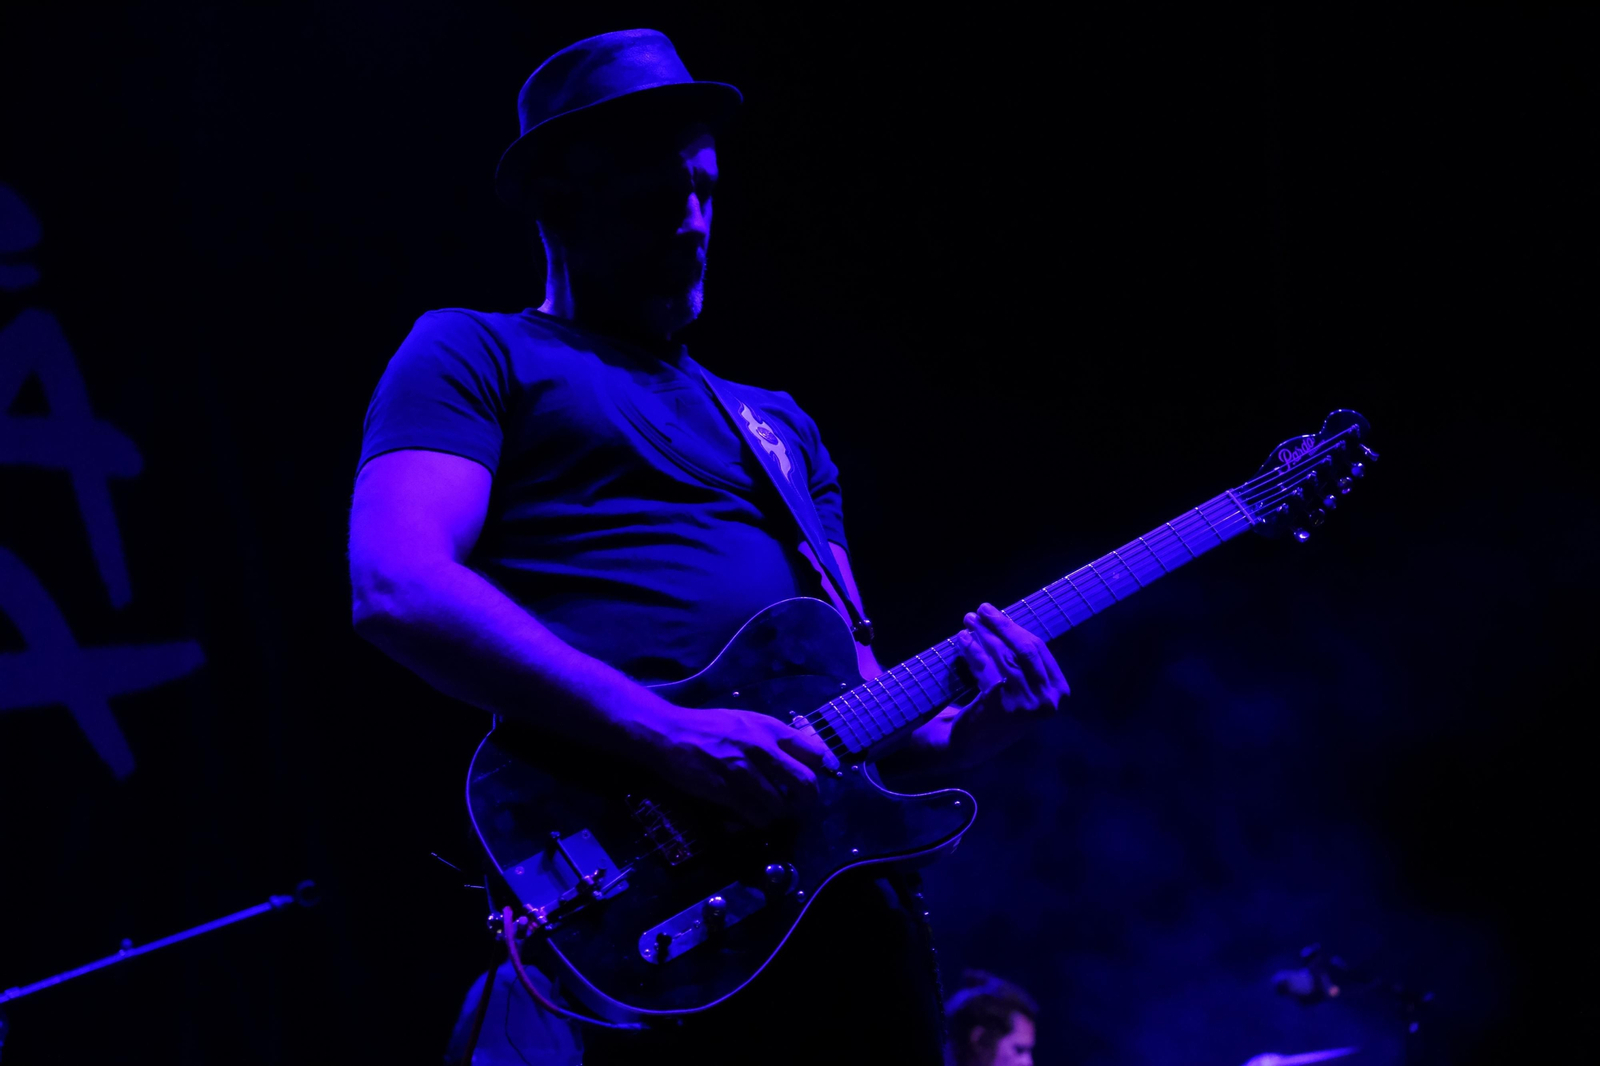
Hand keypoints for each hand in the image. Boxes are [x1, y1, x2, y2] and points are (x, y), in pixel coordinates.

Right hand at [639, 704, 840, 826]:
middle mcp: (762, 747)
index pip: (814, 752)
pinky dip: (756, 822)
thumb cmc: (709, 727)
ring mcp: (744, 770)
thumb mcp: (746, 722)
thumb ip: (773, 738)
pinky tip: (749, 818)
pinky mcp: (726, 790)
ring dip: (778, 815)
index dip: (819, 772)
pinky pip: (755, 816)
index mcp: (770, 728)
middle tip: (798, 807)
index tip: (813, 782)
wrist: (669, 733)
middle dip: (806, 801)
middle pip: (805, 784)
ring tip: (769, 813)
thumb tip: (801, 757)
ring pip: (781, 806)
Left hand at [946, 602, 1068, 764]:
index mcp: (1059, 692)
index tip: (994, 612)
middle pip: (1024, 649)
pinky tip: (962, 640)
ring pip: (1004, 656)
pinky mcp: (1003, 705)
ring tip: (968, 621)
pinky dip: (973, 650)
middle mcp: (1048, 700)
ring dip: (983, 634)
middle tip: (980, 610)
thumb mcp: (1018, 686)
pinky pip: (987, 667)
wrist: (968, 746)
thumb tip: (1005, 617)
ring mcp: (1027, 704)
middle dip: (1001, 625)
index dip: (1014, 627)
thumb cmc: (993, 710)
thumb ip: (1022, 660)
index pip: (1038, 649)